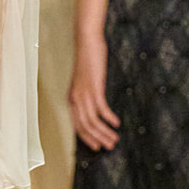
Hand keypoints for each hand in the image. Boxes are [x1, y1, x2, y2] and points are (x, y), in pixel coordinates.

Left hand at [69, 35, 120, 151]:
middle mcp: (75, 99)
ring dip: (104, 132)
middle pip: (85, 127)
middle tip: (109, 147)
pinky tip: (116, 123)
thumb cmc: (88, 59)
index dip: (87, 138)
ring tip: (115, 139)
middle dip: (98, 139)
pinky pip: (100, 109)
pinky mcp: (93, 88)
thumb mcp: (85, 80)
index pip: (77, 126)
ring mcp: (84, 94)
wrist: (87, 41)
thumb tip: (96, 104)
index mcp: (72, 99)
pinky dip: (108, 118)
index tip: (97, 146)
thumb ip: (87, 93)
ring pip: (92, 121)